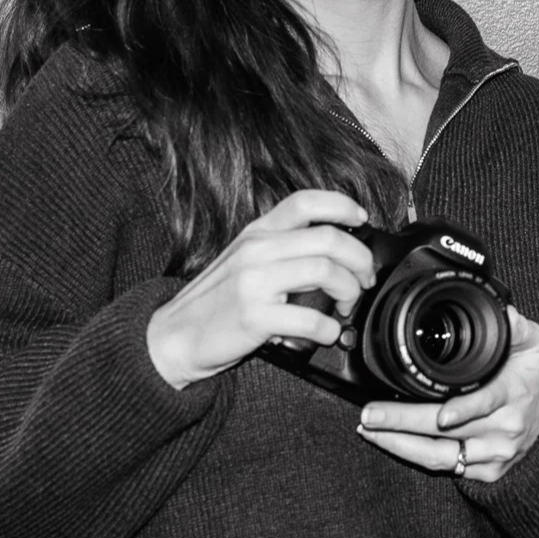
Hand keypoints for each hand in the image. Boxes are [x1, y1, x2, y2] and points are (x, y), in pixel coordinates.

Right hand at [146, 190, 376, 389]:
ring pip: (325, 272)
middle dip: (360, 260)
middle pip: (329, 239)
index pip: (305, 202)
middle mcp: (257, 249)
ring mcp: (254, 282)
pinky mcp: (254, 317)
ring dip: (349, 292)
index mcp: (258, 232)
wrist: (174, 335)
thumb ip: (282, 248)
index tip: (362, 219)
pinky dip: (329, 329)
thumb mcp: (245, 259)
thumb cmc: (216, 300)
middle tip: (365, 279)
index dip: (341, 205)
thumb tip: (335, 250)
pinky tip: (328, 333)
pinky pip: (310, 319)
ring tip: (347, 306)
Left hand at [356, 306, 538, 482]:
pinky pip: (445, 467)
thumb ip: (517, 326)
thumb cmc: (534, 375)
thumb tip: (505, 311)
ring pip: (440, 456)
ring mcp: (493, 454)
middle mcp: (502, 430)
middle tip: (371, 413)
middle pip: (448, 431)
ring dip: (400, 444)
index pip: (486, 403)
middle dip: (404, 422)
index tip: (441, 414)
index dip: (463, 409)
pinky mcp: (485, 471)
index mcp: (512, 395)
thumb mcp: (534, 344)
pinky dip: (413, 456)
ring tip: (370, 428)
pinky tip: (389, 442)